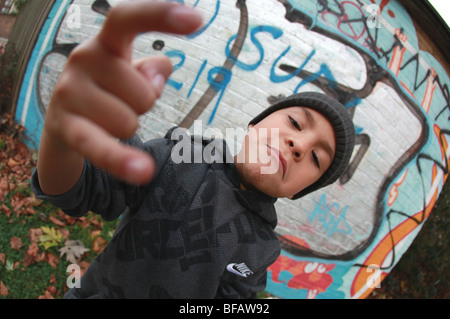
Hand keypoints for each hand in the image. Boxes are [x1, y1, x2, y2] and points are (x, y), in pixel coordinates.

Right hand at [43, 1, 201, 184]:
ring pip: (130, 122)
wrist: (64, 122)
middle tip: (122, 103)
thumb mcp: (134, 75)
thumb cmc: (109, 92)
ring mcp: (69, 92)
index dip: (161, 15)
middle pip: (145, 93)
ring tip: (107, 119)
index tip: (197, 20)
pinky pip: (102, 146)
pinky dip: (122, 160)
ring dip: (128, 127)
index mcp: (105, 42)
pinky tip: (142, 171)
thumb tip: (159, 72)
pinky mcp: (66, 125)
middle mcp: (82, 58)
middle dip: (143, 106)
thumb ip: (153, 70)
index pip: (128, 19)